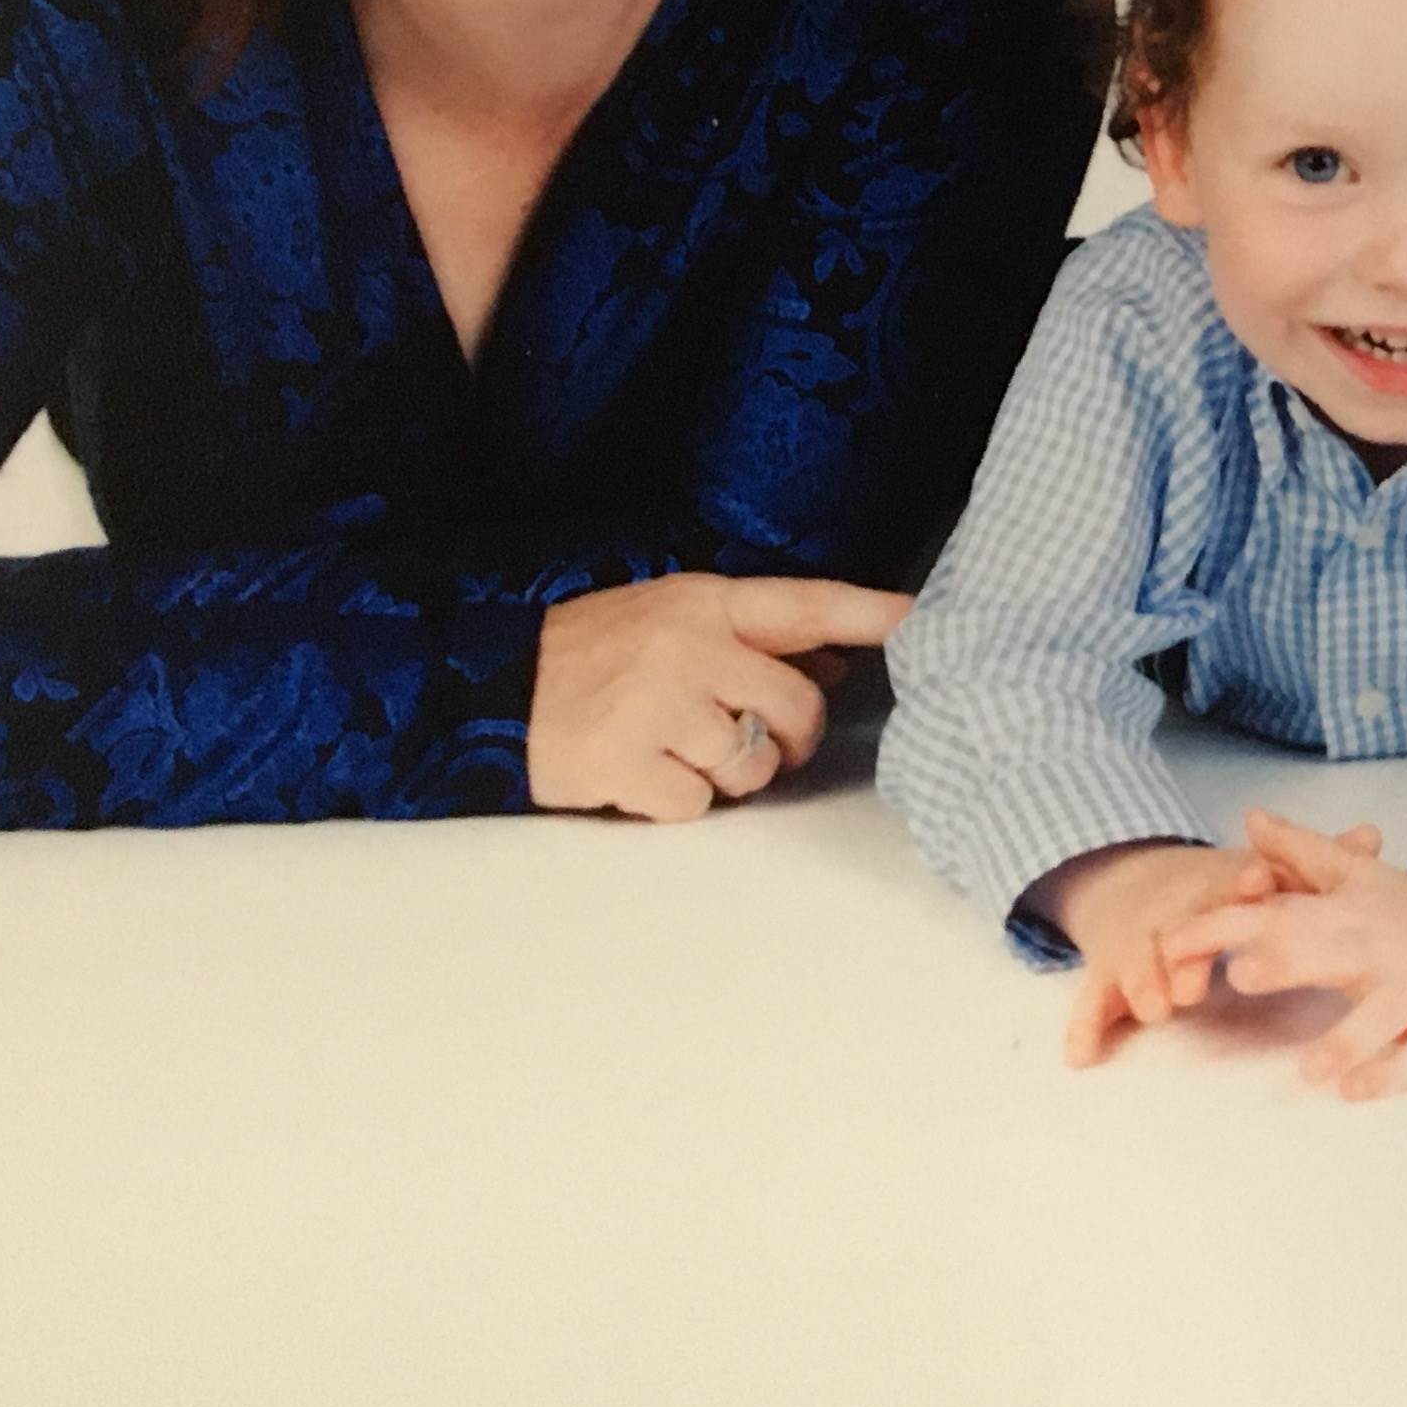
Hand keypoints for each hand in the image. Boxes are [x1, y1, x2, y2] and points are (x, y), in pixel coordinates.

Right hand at [524, 573, 906, 821]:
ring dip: (727, 773)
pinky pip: (698, 804)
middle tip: (753, 738)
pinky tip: (641, 773)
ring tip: (676, 749)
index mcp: (702, 602)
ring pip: (751, 764)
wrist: (487, 690)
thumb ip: (752, 640)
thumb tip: (835, 666)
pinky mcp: (627, 762)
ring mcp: (656, 703)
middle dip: (789, 737)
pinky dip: (677, 801)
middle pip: (794, 707)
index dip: (868, 614)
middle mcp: (686, 645)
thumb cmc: (591, 655)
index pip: (804, 604)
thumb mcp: (670, 622)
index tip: (920, 621)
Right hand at [1038, 819, 1391, 1067]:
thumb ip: (1313, 865)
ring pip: (1135, 961)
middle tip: (1202, 980)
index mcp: (1212, 886)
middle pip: (1178, 924)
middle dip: (1189, 947)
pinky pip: (1091, 1003)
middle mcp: (1171, 912)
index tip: (1256, 881)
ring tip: (1158, 1009)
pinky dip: (1084, 1026)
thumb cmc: (1218, 891)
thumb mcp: (1261, 874)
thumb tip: (1374, 835)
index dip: (1242, 880)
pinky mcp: (1107, 978)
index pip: (1227, 879)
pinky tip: (1081, 1056)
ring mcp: (1135, 945)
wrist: (1133, 889)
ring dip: (1144, 982)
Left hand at [1157, 806, 1406, 1099]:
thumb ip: (1302, 851)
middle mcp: (1383, 948)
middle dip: (1289, 963)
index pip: (1283, 913)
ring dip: (1348, 1041)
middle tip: (1242, 977)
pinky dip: (1394, 1074)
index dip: (1228, 925)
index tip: (1175, 940)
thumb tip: (1250, 818)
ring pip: (1384, 1018)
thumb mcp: (1359, 874)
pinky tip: (1359, 1092)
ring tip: (1310, 1069)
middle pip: (1332, 954)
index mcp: (1352, 911)